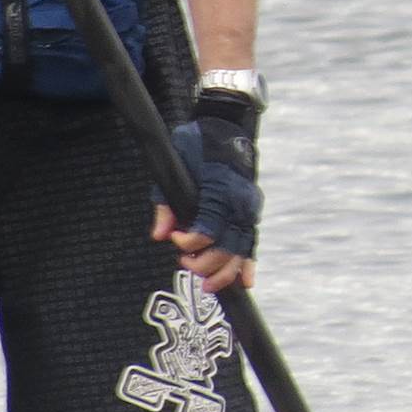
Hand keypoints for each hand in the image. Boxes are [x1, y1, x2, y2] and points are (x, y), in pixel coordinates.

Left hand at [151, 91, 259, 292]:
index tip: (175, 241)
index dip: (191, 242)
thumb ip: (165, 202)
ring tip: (207, 285)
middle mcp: (239, 200)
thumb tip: (159, 234)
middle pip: (227, 245)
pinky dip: (248, 263)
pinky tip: (245, 282)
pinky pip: (252, 242)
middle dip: (206, 262)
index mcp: (220, 186)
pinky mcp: (252, 211)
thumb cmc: (196, 143)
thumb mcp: (174, 163)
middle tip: (185, 263)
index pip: (208, 227)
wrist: (227, 126)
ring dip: (225, 271)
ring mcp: (249, 207)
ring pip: (241, 249)